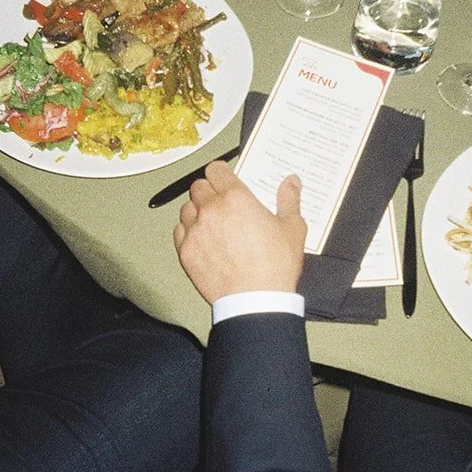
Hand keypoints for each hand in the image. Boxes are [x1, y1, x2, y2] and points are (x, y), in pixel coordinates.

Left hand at [173, 159, 305, 304]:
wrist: (255, 302)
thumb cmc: (275, 265)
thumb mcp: (292, 228)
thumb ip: (290, 199)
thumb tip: (292, 181)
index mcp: (236, 197)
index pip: (215, 170)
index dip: (221, 173)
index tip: (225, 178)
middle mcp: (211, 209)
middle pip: (198, 186)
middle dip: (209, 190)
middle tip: (221, 202)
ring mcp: (195, 231)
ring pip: (187, 208)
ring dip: (197, 211)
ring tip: (211, 222)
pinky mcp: (186, 252)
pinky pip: (180, 232)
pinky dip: (188, 232)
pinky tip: (202, 239)